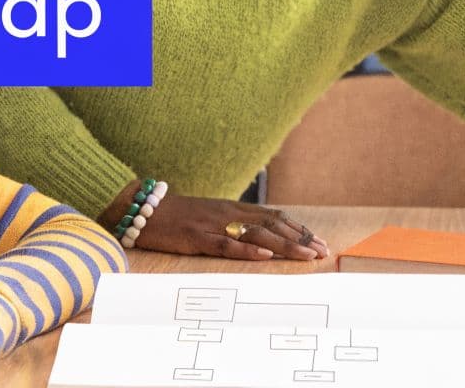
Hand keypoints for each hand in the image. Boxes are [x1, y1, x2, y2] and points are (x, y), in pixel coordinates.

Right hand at [100, 182, 328, 260]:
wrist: (142, 209)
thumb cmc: (175, 216)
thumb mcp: (208, 216)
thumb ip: (231, 223)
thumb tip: (257, 237)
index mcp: (232, 208)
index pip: (274, 216)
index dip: (298, 228)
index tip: (318, 241)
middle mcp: (227, 213)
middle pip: (272, 225)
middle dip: (300, 238)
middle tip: (323, 252)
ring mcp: (213, 224)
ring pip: (257, 235)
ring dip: (285, 245)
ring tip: (306, 255)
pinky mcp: (197, 237)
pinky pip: (226, 244)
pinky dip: (248, 251)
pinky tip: (265, 257)